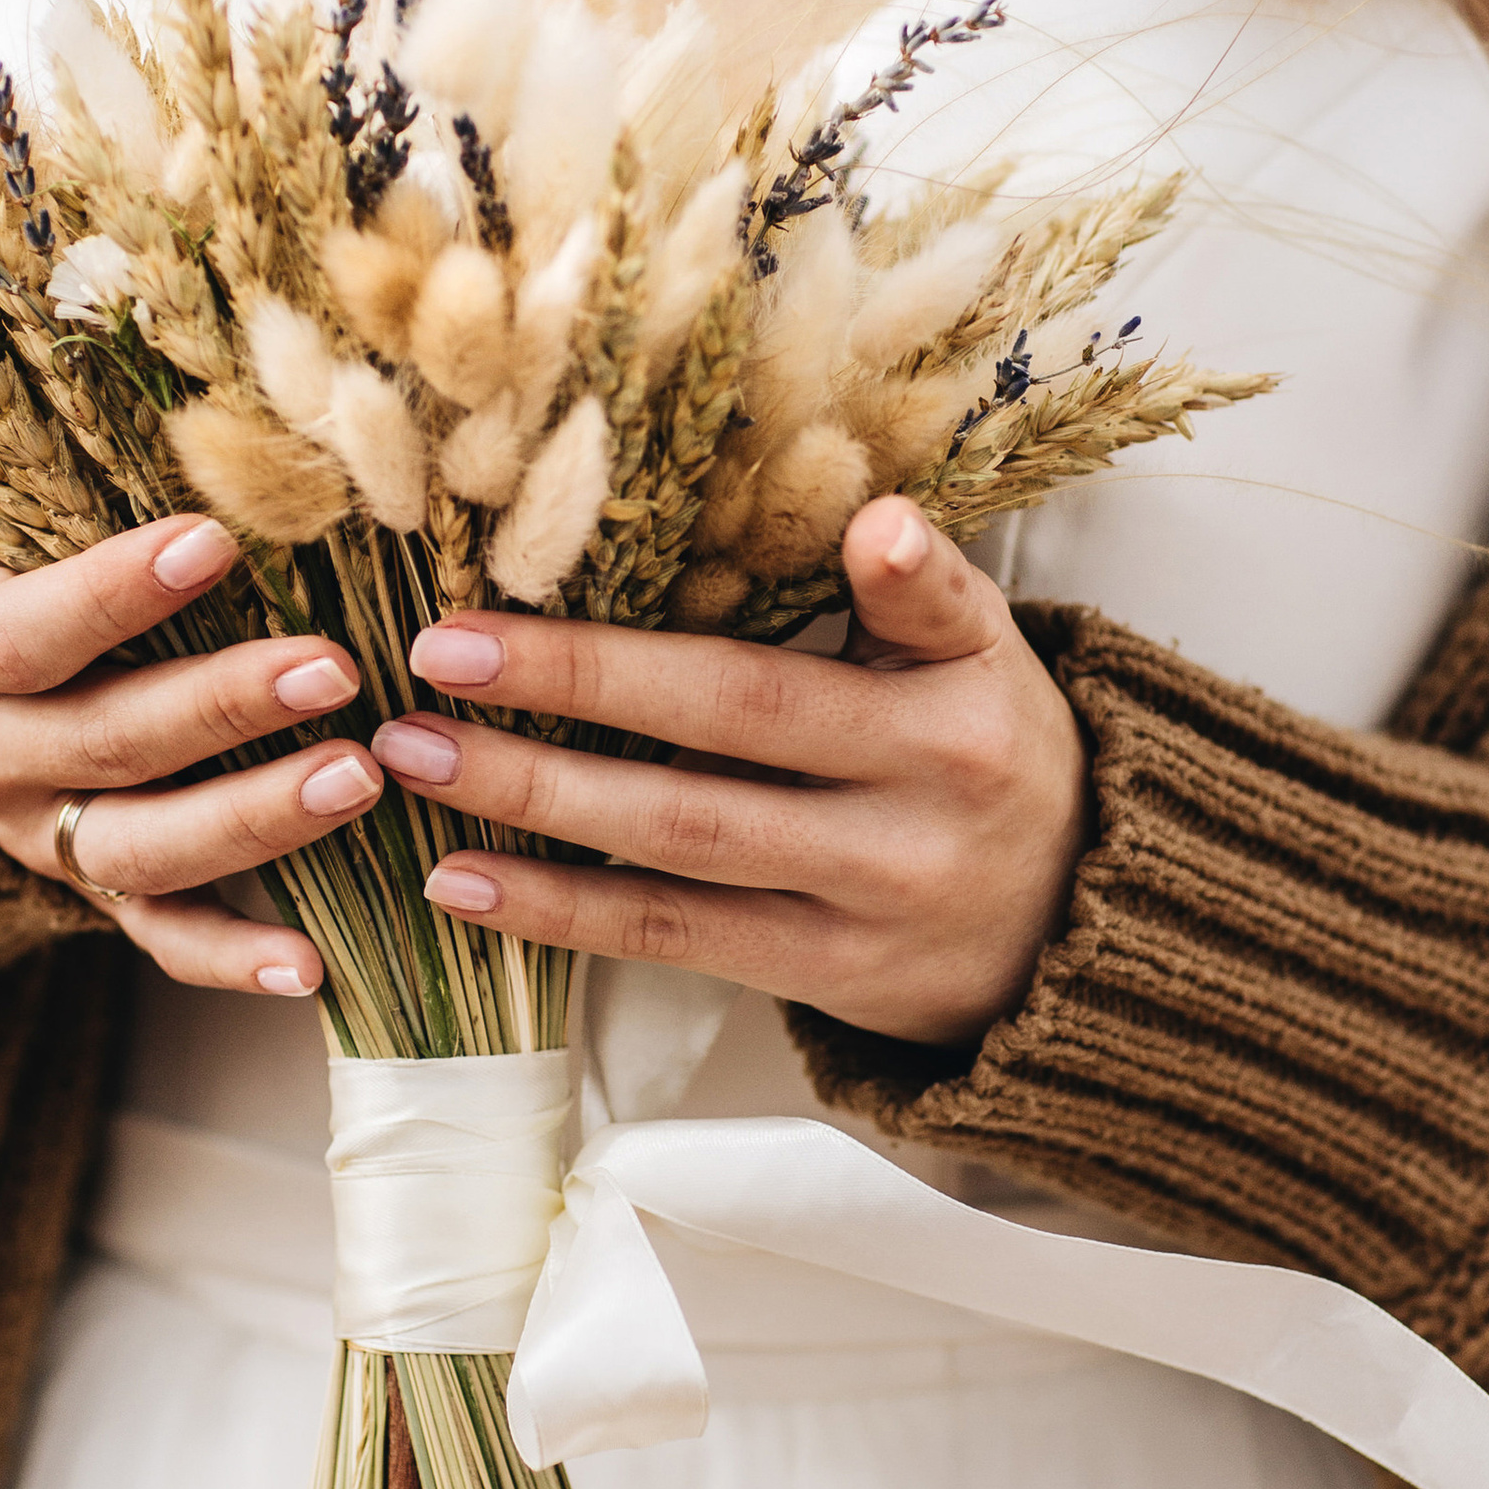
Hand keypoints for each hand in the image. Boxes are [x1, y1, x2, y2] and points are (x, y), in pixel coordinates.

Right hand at [0, 323, 382, 993]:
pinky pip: (159, 935)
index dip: (113, 597)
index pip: (28, 636)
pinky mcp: (97, 878)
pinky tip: (316, 971)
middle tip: (333, 669)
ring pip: (148, 850)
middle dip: (223, 709)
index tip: (211, 541)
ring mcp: (49, 829)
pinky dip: (230, 960)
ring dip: (257, 825)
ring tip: (360, 780)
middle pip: (111, 746)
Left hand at [373, 498, 1090, 1051]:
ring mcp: (866, 895)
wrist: (1071, 934)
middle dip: (575, 684)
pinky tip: (464, 880)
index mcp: (960, 696)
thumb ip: (919, 592)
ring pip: (682, 842)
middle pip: (730, 726)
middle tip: (438, 653)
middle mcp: (920, 797)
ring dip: (535, 799)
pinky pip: (672, 938)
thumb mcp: (988, 657)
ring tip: (418, 760)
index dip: (853, 567)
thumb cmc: (990, 758)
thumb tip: (874, 515)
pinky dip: (559, 911)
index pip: (871, 619)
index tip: (678, 544)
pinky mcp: (819, 973)